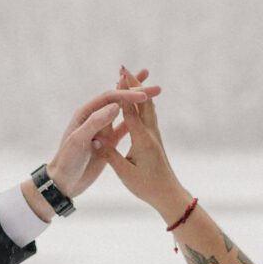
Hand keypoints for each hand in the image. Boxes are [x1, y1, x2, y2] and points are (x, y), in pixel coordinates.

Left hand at [42, 79, 161, 203]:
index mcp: (86, 113)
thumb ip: (95, 122)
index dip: (127, 94)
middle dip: (137, 92)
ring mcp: (103, 129)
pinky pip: (124, 128)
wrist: (64, 182)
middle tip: (157, 88)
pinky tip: (147, 115)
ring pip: (124, 111)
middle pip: (119, 99)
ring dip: (138, 102)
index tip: (144, 95)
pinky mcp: (108, 142)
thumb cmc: (67, 162)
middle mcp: (95, 117)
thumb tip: (116, 106)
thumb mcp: (79, 141)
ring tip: (155, 93)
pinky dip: (136, 121)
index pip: (110, 98)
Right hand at [94, 64, 193, 222]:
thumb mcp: (124, 172)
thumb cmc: (145, 186)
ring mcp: (154, 135)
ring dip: (138, 92)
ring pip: (148, 107)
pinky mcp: (155, 140)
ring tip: (131, 80)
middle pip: (142, 102)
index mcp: (142, 139)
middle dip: (133, 84)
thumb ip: (109, 153)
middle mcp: (150, 133)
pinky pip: (148, 116)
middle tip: (124, 69)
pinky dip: (141, 104)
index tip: (120, 73)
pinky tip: (139, 102)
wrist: (168, 194)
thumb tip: (94, 138)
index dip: (124, 90)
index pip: (131, 109)